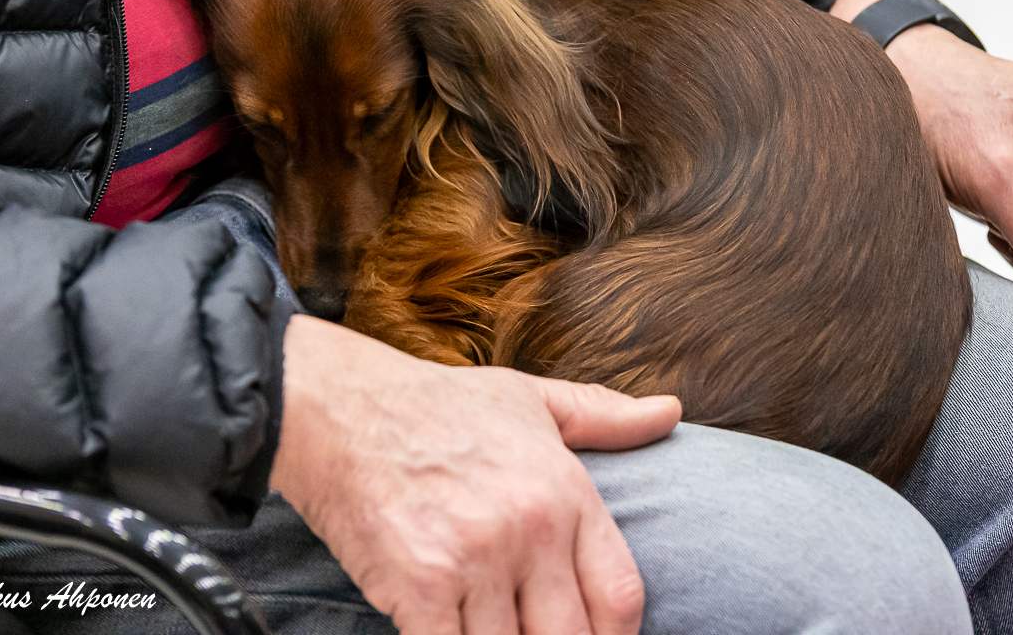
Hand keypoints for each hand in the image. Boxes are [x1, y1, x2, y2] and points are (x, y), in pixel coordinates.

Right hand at [270, 315, 681, 633]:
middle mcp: (530, 529)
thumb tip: (670, 413)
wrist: (342, 407)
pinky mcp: (419, 587)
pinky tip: (446, 633)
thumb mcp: (531, 400)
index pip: (621, 596)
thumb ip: (604, 416)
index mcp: (566, 491)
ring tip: (490, 630)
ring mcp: (475, 560)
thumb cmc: (439, 407)